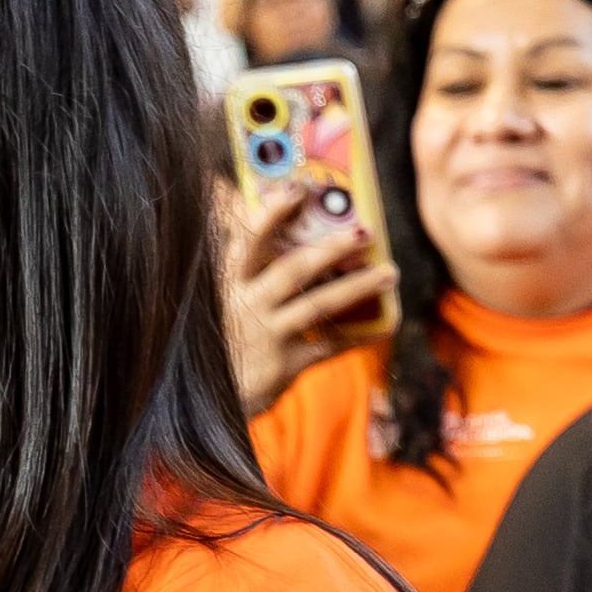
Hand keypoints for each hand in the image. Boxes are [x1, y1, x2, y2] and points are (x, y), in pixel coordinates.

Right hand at [219, 182, 393, 416]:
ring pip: (316, 306)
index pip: (246, 242)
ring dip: (356, 287)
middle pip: (291, 270)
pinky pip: (330, 347)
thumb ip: (233, 253)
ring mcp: (265, 337)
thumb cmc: (219, 337)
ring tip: (389, 272)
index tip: (297, 189)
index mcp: (227, 285)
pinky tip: (385, 324)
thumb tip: (224, 191)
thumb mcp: (215, 296)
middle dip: (331, 248)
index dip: (271, 214)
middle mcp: (244, 307)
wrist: (202, 403)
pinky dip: (360, 336)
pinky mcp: (283, 365)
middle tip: (365, 232)